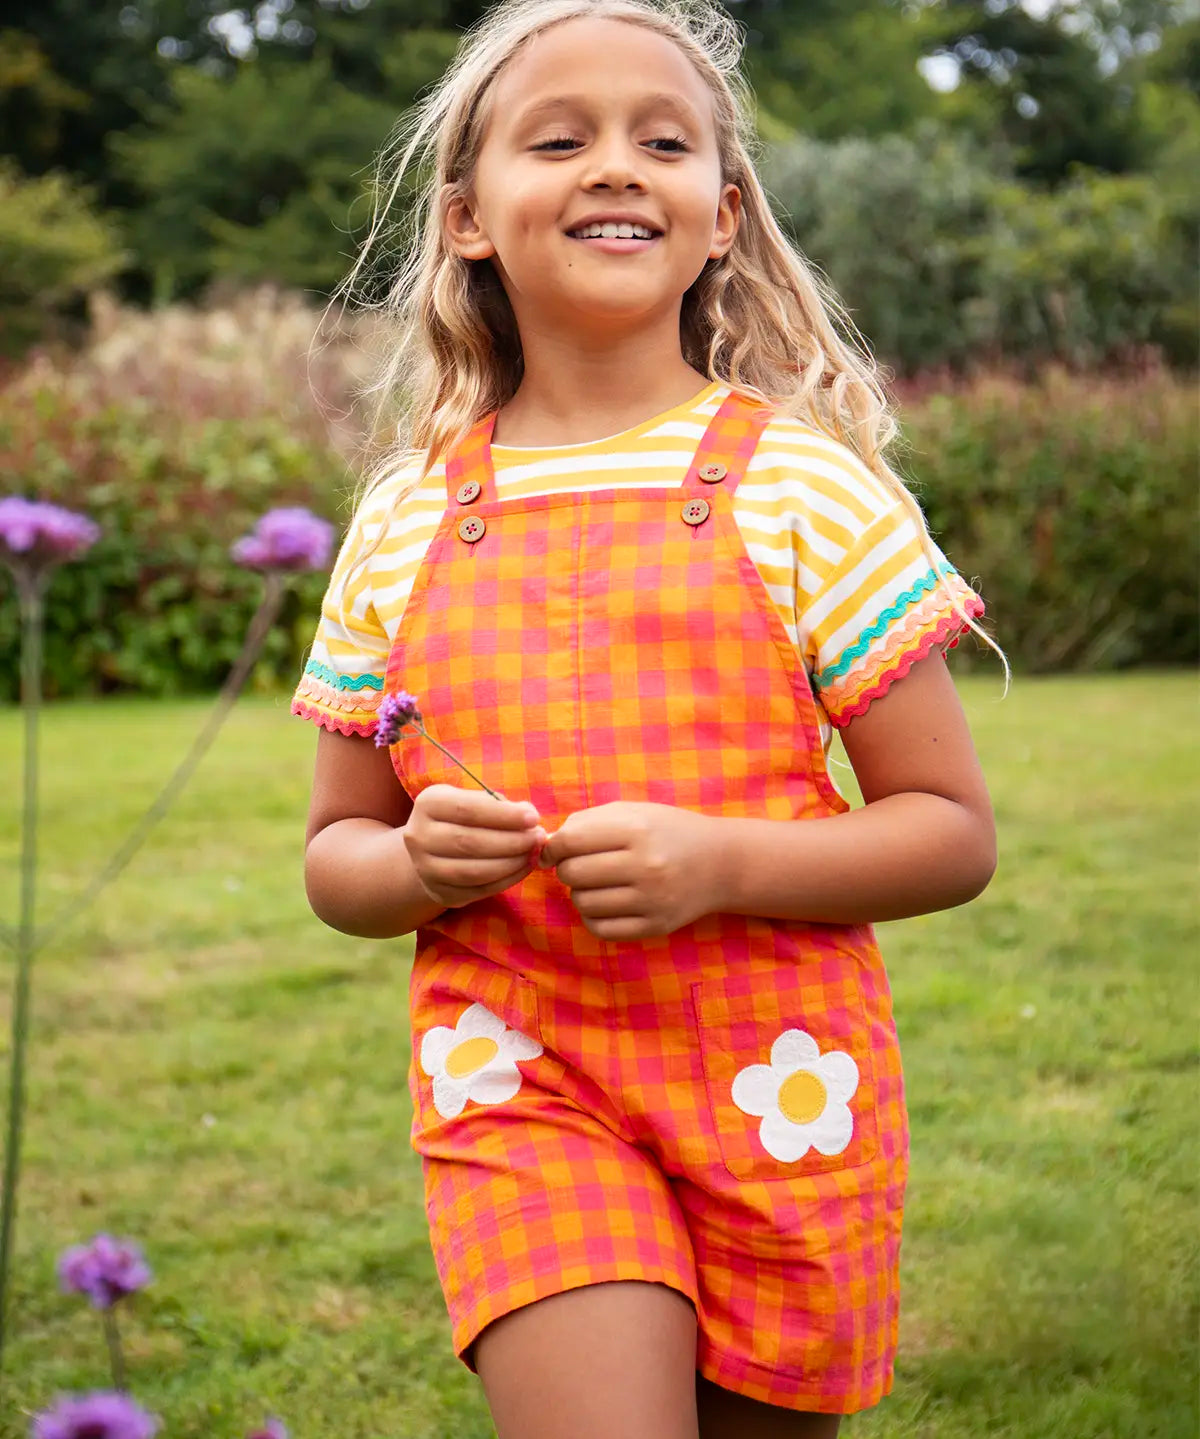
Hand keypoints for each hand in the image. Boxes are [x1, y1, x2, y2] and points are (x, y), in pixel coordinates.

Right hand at [403, 784, 546, 909]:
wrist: (432, 849)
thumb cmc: (462, 817)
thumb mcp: (473, 800)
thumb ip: (499, 805)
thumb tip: (529, 817)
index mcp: (428, 804)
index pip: (467, 809)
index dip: (503, 815)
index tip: (533, 818)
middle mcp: (418, 837)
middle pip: (470, 842)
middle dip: (511, 841)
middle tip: (538, 837)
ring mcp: (426, 869)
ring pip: (474, 871)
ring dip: (512, 863)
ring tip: (533, 852)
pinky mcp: (440, 893)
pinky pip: (479, 890)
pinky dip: (507, 879)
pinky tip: (524, 867)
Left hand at [539, 802, 724, 940]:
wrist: (721, 863)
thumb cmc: (668, 831)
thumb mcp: (634, 812)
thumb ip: (588, 822)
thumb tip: (547, 845)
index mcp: (637, 830)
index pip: (571, 841)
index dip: (552, 846)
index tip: (553, 850)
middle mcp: (645, 865)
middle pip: (573, 873)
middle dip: (566, 868)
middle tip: (578, 865)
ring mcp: (652, 900)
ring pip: (583, 902)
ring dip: (580, 892)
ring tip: (595, 883)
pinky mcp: (655, 926)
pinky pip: (600, 928)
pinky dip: (592, 916)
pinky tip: (604, 903)